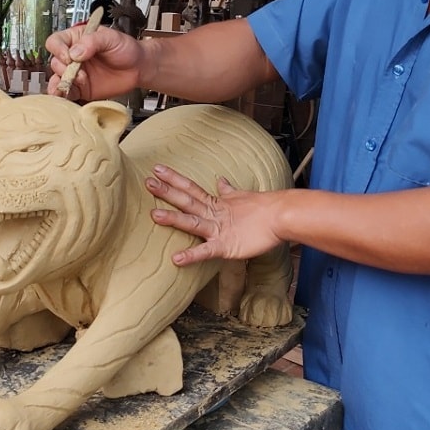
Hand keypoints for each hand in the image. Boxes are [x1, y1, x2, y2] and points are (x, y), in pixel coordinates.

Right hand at [45, 24, 145, 100]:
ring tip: (72, 84)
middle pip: (55, 62)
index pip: (56, 42)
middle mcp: (73, 56)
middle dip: (64, 69)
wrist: (139, 68)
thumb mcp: (111, 38)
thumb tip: (75, 52)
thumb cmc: (127, 49)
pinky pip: (67, 93)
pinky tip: (67, 94)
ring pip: (57, 79)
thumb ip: (92, 41)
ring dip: (61, 83)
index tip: (69, 57)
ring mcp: (76, 73)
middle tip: (80, 73)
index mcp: (77, 39)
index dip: (58, 49)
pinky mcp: (81, 88)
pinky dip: (64, 95)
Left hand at [146, 165, 283, 264]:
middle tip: (147, 183)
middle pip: (187, 201)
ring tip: (153, 215)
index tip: (157, 170)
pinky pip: (206, 252)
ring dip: (173, 219)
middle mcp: (214, 213)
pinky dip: (192, 255)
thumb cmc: (263, 208)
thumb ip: (227, 191)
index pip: (191, 188)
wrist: (281, 217)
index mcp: (217, 202)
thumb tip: (220, 180)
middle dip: (167, 192)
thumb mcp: (241, 197)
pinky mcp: (226, 246)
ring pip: (192, 222)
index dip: (174, 179)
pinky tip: (176, 259)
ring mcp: (219, 229)